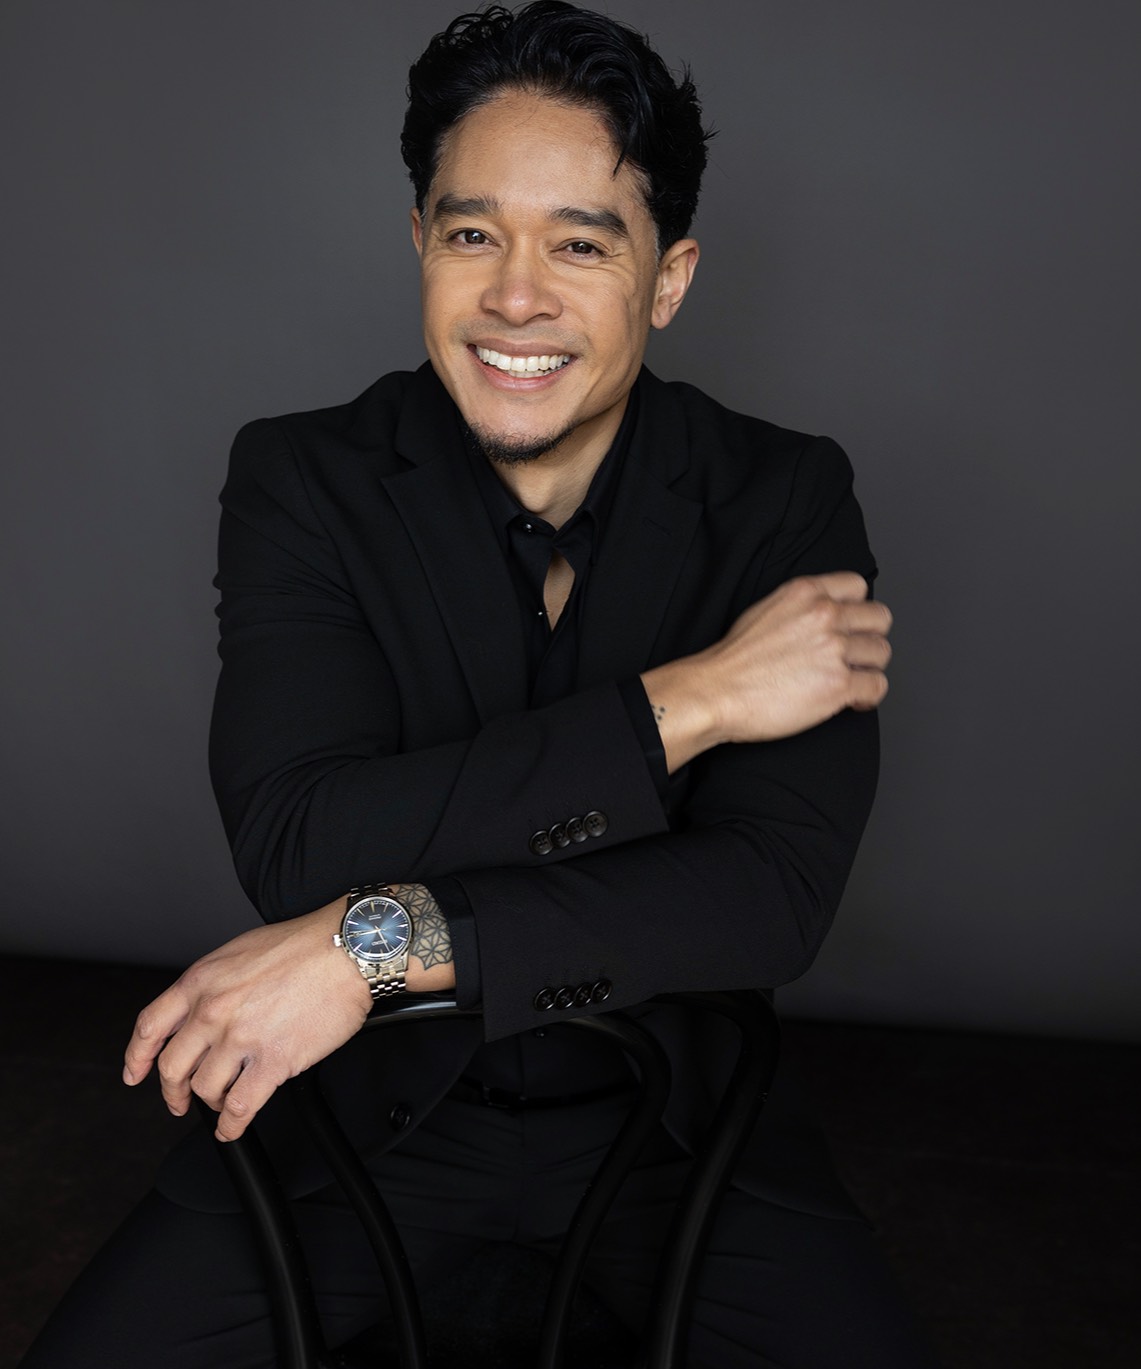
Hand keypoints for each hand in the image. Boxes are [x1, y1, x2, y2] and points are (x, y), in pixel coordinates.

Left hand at [122, 899, 372, 1140]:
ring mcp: (240, 1038)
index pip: (150, 1027)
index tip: (136, 1073)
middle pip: (172, 1067)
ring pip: (204, 1090)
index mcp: (201, 981)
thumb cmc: (304, 945)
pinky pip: (239, 1107)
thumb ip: (214, 984)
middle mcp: (213, 1011)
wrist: (346, 950)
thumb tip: (203, 1010)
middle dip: (173, 1092)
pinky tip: (233, 1127)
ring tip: (221, 1104)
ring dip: (210, 1104)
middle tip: (178, 1101)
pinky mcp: (272, 1061)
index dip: (138, 1057)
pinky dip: (231, 1125)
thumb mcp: (240, 952)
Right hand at [643, 572, 891, 771]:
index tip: (849, 626)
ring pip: (881, 653)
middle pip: (879, 619)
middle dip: (869, 638)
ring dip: (868, 668)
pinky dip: (868, 696)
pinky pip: (877, 686)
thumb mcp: (766, 610)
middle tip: (853, 655)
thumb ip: (802, 606)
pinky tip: (852, 700)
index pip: (858, 586)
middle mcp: (825, 615)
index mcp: (806, 593)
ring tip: (850, 679)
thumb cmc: (734, 660)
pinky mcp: (839, 685)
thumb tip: (825, 617)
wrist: (717, 691)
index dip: (857, 609)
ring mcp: (834, 650)